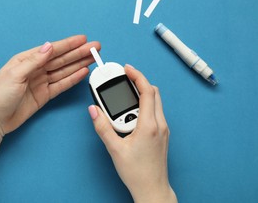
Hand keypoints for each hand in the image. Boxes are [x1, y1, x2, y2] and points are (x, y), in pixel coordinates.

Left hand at [0, 35, 99, 134]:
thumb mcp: (14, 75)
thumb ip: (33, 61)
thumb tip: (49, 46)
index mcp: (26, 60)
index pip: (52, 50)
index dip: (68, 44)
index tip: (83, 39)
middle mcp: (35, 69)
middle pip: (61, 59)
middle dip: (79, 52)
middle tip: (95, 47)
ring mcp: (41, 82)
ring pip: (64, 70)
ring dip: (79, 64)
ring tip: (93, 58)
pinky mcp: (44, 95)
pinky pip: (61, 84)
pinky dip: (72, 79)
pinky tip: (82, 72)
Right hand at [88, 65, 176, 202]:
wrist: (152, 189)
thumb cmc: (137, 172)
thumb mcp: (115, 149)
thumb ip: (103, 127)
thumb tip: (94, 110)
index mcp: (150, 125)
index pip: (147, 91)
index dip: (137, 76)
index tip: (127, 69)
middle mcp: (160, 124)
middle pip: (153, 93)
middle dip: (138, 83)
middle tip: (123, 80)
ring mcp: (163, 129)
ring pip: (155, 102)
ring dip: (140, 96)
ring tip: (122, 102)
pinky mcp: (162, 134)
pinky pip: (154, 113)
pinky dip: (143, 107)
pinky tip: (129, 116)